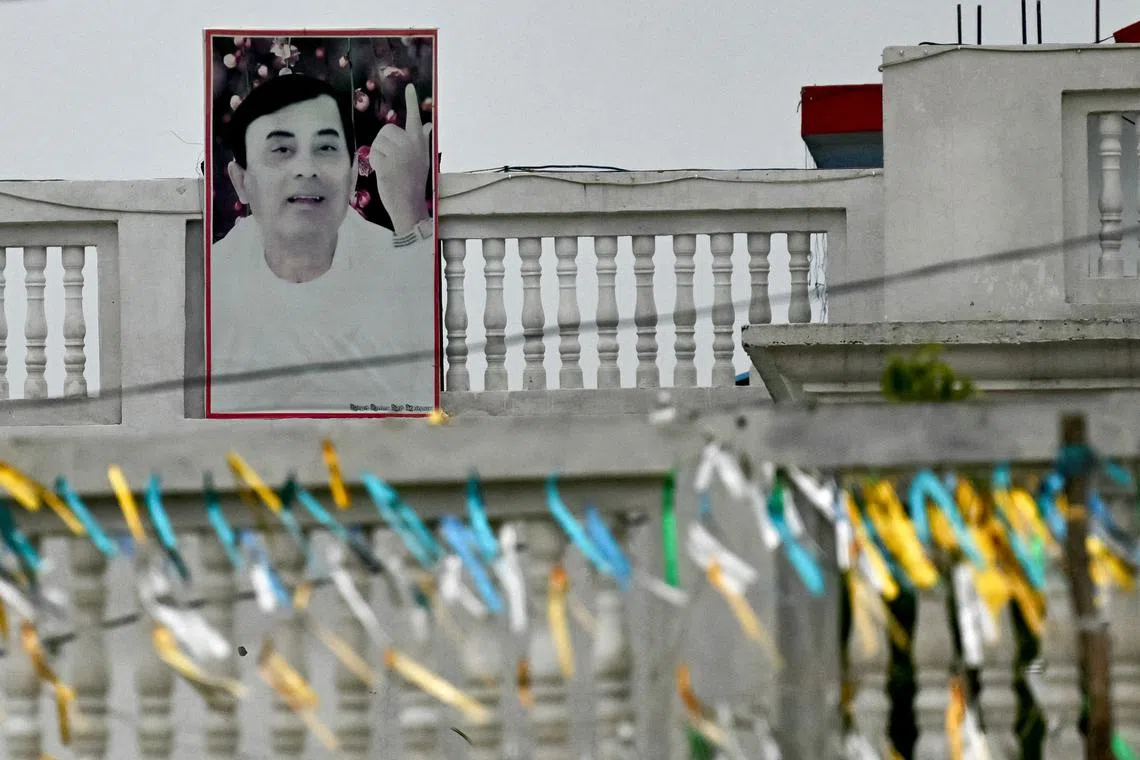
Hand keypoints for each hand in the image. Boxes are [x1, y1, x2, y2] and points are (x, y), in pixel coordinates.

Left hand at [370, 83, 432, 236]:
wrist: (409, 205)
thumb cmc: (414, 183)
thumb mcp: (423, 160)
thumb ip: (423, 140)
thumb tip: (428, 125)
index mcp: (419, 143)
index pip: (415, 117)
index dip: (412, 101)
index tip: (409, 86)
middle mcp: (409, 145)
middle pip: (386, 130)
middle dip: (383, 143)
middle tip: (391, 160)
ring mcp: (397, 154)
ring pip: (377, 142)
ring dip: (378, 154)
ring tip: (389, 168)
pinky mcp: (385, 163)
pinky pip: (372, 155)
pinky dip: (374, 164)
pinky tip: (384, 174)